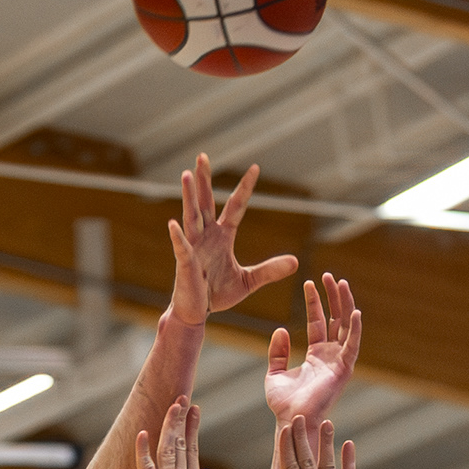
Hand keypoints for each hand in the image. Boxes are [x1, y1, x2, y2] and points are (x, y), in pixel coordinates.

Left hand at [134, 396, 216, 468]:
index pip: (193, 448)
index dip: (192, 428)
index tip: (194, 410)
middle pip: (182, 442)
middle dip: (181, 419)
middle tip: (182, 399)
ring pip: (168, 448)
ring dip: (169, 426)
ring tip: (172, 407)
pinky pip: (145, 467)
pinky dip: (142, 450)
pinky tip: (141, 434)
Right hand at [168, 154, 296, 325]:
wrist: (197, 312)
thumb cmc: (217, 294)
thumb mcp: (248, 281)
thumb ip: (269, 270)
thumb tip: (295, 262)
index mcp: (222, 236)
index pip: (235, 206)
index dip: (245, 188)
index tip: (255, 167)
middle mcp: (206, 235)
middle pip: (206, 202)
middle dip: (204, 180)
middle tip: (202, 156)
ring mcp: (194, 246)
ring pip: (192, 216)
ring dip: (189, 196)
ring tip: (187, 174)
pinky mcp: (185, 263)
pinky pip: (182, 247)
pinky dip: (178, 236)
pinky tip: (173, 223)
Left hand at [260, 273, 358, 423]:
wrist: (290, 419)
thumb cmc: (283, 404)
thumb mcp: (274, 373)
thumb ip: (277, 352)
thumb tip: (281, 330)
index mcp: (316, 355)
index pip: (318, 322)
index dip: (315, 302)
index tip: (310, 282)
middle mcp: (330, 356)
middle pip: (335, 319)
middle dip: (333, 297)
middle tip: (329, 276)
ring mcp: (338, 362)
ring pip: (346, 327)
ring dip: (345, 305)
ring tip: (341, 283)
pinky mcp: (344, 370)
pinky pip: (353, 346)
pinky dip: (356, 329)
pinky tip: (355, 311)